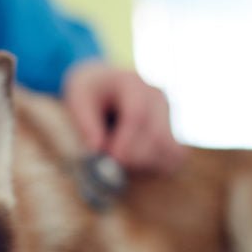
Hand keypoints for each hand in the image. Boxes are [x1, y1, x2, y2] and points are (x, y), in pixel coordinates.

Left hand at [62, 61, 184, 173]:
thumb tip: (98, 149)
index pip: (137, 114)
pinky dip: (156, 168)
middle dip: (133, 157)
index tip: (111, 157)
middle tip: (110, 164)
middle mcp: (156, 98)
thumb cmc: (88, 91)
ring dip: (145, 165)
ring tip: (120, 163)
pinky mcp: (171, 131)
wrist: (103, 83)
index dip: (126, 141)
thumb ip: (85, 123)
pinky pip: (174, 158)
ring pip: (171, 150)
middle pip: (158, 135)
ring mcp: (168, 115)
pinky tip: (133, 167)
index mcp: (132, 84)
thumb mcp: (77, 99)